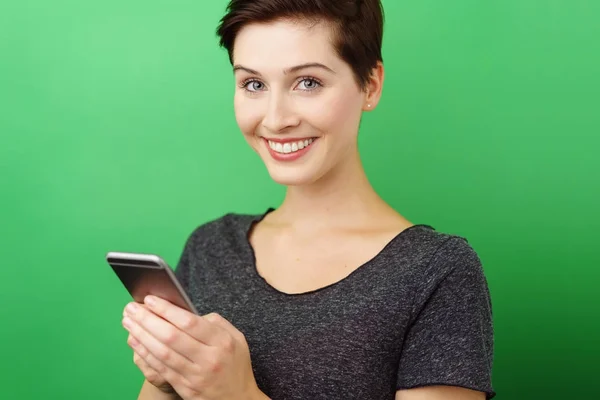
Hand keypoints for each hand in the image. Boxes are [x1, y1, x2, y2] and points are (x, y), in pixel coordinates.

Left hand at [122, 296, 263, 399]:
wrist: (238, 399)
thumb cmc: (234, 364)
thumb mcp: (236, 338)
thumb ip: (215, 322)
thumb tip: (186, 313)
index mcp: (222, 342)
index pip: (189, 322)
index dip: (167, 310)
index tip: (150, 300)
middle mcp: (209, 358)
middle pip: (172, 336)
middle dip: (148, 320)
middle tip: (131, 308)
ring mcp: (195, 375)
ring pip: (163, 353)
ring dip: (142, 335)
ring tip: (128, 322)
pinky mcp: (185, 388)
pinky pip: (161, 368)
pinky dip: (145, 353)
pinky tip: (135, 341)